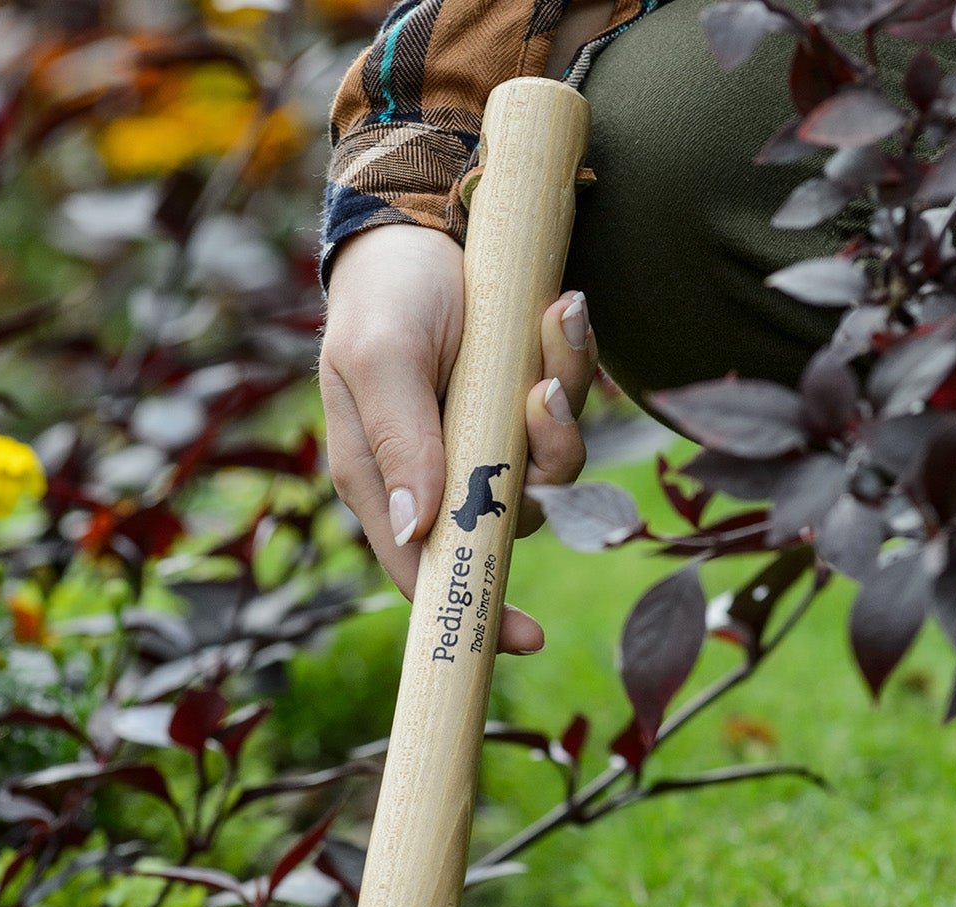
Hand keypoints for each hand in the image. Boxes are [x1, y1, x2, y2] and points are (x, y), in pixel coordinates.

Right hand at [320, 224, 597, 654]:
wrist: (422, 218)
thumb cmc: (384, 294)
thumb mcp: (380, 358)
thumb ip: (399, 442)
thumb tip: (416, 531)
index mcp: (384, 481)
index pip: (426, 572)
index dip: (473, 610)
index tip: (527, 639)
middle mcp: (443, 475)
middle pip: (510, 521)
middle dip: (541, 463)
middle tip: (542, 394)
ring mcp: (490, 442)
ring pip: (553, 467)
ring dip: (565, 404)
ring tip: (555, 322)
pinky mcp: (528, 404)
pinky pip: (571, 410)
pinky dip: (574, 362)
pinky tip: (562, 308)